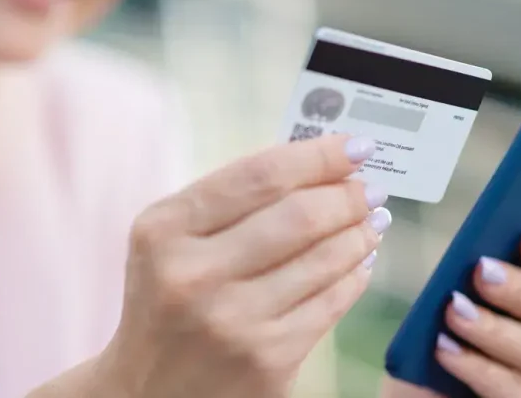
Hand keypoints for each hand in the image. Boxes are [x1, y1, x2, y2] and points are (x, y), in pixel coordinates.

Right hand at [103, 135, 390, 397]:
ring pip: (324, 259)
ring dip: (360, 233)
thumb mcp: (170, 240)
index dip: (319, 156)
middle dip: (349, 196)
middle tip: (369, 189)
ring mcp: (233, 321)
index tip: (357, 146)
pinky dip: (354, 275)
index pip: (259, 175)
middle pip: (300, 215)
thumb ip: (229, 201)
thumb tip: (318, 169)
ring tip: (371, 220)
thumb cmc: (165, 300)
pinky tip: (359, 261)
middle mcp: (194, 273)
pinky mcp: (267, 359)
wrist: (148, 390)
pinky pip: (332, 304)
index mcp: (165, 229)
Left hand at [381, 229, 520, 397]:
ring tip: (453, 310)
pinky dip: (479, 367)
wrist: (424, 397)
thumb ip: (462, 281)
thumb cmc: (436, 353)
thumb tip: (472, 250)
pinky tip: (445, 348)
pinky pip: (516, 392)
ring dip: (495, 328)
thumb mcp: (444, 311)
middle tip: (482, 269)